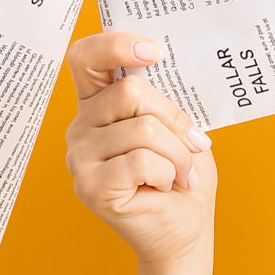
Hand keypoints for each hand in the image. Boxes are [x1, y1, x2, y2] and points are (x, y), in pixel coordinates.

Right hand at [65, 33, 215, 268]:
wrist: (185, 228)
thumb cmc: (182, 173)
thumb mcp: (177, 125)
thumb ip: (161, 97)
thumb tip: (159, 64)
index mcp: (98, 104)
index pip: (86, 58)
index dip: (115, 45)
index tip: (154, 52)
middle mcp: (81, 127)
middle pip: (130, 93)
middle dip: (174, 119)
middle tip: (193, 145)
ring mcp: (80, 158)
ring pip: (143, 129)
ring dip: (177, 153)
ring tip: (181, 173)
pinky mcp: (90, 187)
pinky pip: (142, 161)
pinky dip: (168, 173)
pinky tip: (164, 187)